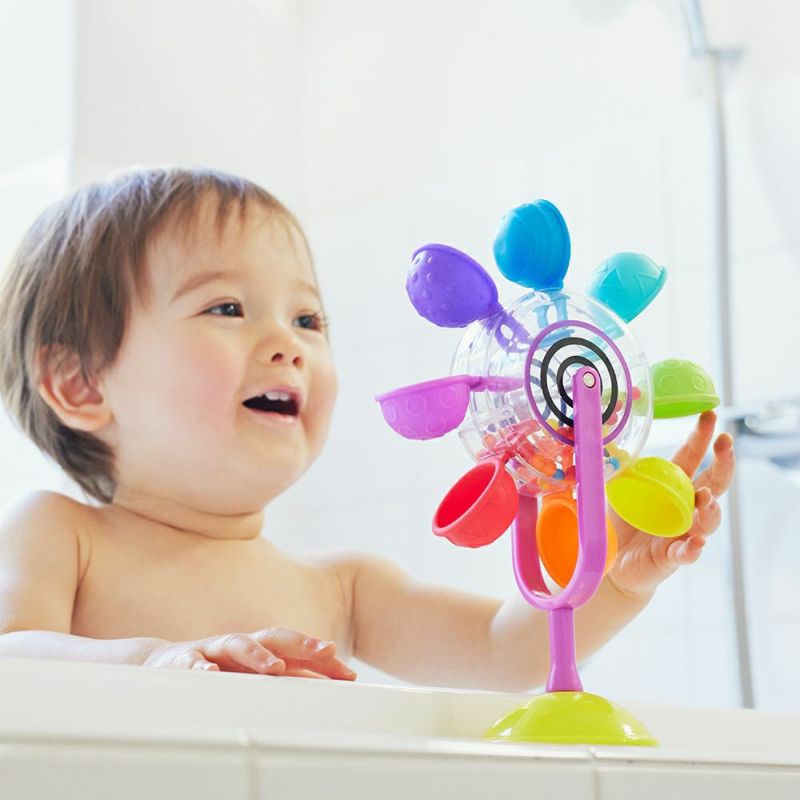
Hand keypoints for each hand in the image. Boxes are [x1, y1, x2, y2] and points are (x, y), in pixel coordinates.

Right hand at [141, 627, 356, 679]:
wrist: (164, 664)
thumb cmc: (217, 672)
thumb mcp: (252, 679)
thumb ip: (286, 683)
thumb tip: (326, 693)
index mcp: (260, 650)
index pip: (297, 651)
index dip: (322, 660)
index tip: (349, 673)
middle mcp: (241, 646)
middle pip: (274, 637)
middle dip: (301, 643)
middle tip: (325, 650)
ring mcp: (213, 650)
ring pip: (237, 644)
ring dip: (258, 654)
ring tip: (275, 666)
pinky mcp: (183, 660)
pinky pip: (191, 662)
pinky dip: (200, 666)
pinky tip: (209, 672)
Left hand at [607, 410, 734, 599]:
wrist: (610, 562)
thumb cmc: (618, 522)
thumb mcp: (613, 488)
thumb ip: (612, 466)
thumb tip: (600, 434)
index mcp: (671, 485)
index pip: (692, 456)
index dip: (702, 437)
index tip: (709, 414)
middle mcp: (684, 507)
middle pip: (713, 484)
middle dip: (723, 463)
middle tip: (725, 442)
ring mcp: (682, 533)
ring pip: (708, 520)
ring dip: (711, 509)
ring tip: (706, 499)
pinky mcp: (672, 557)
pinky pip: (689, 553)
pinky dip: (694, 548)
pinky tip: (696, 542)